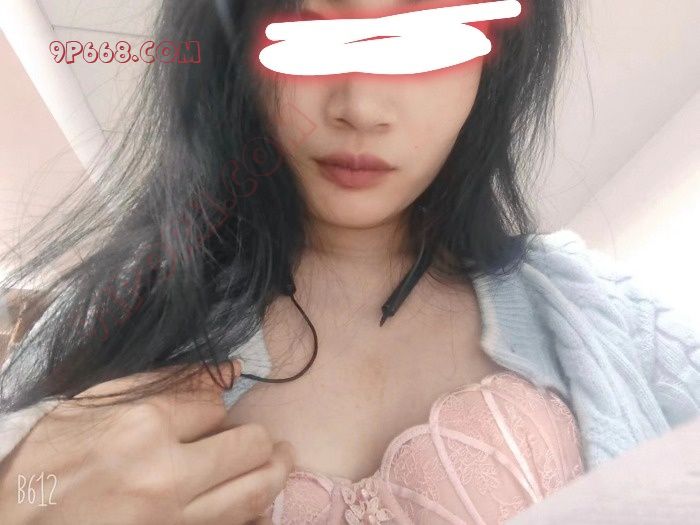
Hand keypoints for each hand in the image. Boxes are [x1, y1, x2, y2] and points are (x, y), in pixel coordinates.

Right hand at [0, 360, 295, 523]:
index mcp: (143, 427)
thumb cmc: (49, 461)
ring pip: (255, 492)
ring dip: (276, 471)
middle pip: (250, 447)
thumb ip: (164, 380)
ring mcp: (171, 520)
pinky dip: (253, 512)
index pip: (215, 405)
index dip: (217, 406)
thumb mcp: (94, 403)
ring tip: (281, 459)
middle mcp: (165, 475)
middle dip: (262, 439)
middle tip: (269, 439)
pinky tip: (256, 501)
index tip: (209, 414)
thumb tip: (227, 368)